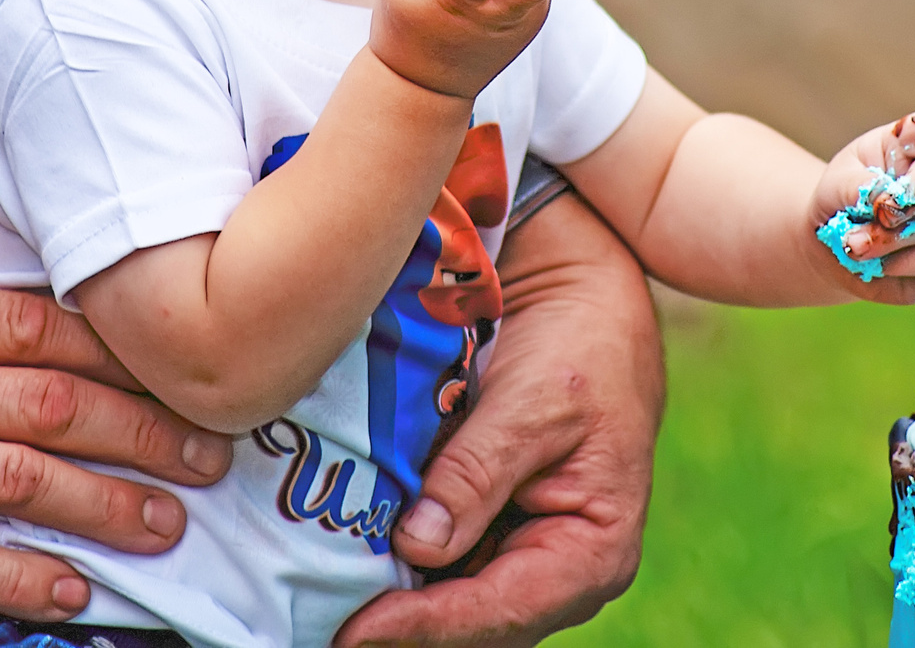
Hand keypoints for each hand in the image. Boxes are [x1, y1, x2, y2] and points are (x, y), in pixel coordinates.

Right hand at [0, 275, 231, 622]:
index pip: (39, 327)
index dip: (120, 346)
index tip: (179, 358)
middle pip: (54, 402)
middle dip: (144, 426)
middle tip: (211, 449)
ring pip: (21, 478)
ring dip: (105, 504)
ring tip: (170, 524)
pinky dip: (17, 577)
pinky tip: (72, 593)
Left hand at [339, 193, 659, 646]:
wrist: (585, 299)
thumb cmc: (580, 347)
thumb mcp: (534, 404)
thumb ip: (477, 474)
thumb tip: (418, 544)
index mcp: (593, 552)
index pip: (501, 610)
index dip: (426, 626)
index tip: (357, 631)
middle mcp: (558, 571)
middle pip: (471, 622)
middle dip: (402, 625)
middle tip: (324, 624)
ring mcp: (518, 553)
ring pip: (448, 599)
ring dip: (391, 599)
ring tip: (322, 603)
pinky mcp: (485, 528)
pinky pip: (437, 564)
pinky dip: (396, 567)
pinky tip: (342, 561)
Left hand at [812, 110, 914, 304]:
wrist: (837, 251)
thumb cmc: (840, 205)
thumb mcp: (833, 187)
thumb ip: (854, 187)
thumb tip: (883, 199)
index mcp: (909, 146)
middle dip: (896, 205)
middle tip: (862, 221)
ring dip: (886, 242)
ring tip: (854, 245)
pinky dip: (898, 266)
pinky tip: (877, 263)